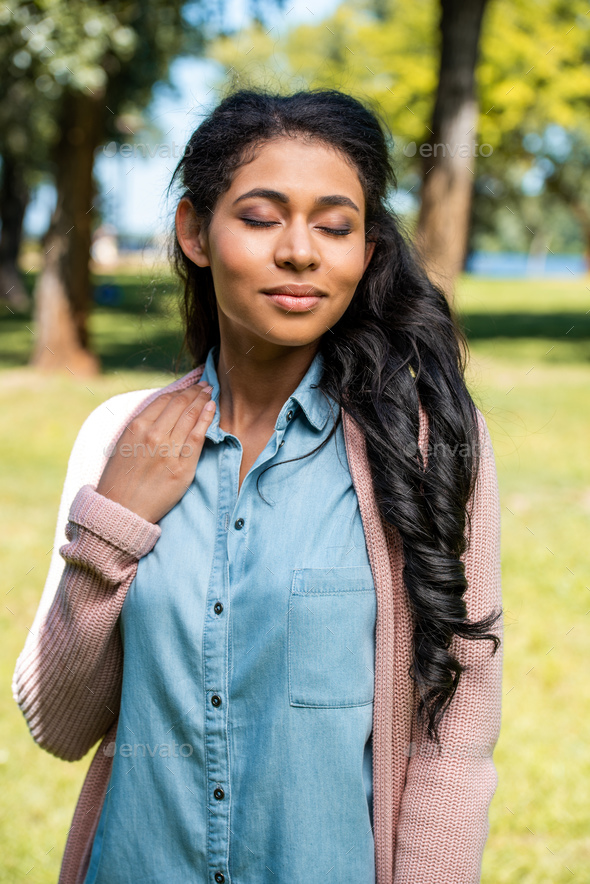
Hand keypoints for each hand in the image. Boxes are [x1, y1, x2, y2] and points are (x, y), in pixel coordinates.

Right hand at [96, 380, 215, 522]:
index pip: (164, 400)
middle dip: (194, 391)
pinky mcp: (183, 466)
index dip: (179, 390)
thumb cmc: (120, 479)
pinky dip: (206, 419)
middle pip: (180, 404)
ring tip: (210, 393)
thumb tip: (158, 413)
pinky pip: (198, 436)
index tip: (188, 387)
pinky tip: (212, 408)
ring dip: (202, 400)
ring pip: (190, 416)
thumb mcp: (122, 445)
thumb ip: (140, 427)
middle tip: (204, 385)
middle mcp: (153, 434)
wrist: (122, 510)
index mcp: (136, 426)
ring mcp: (169, 450)